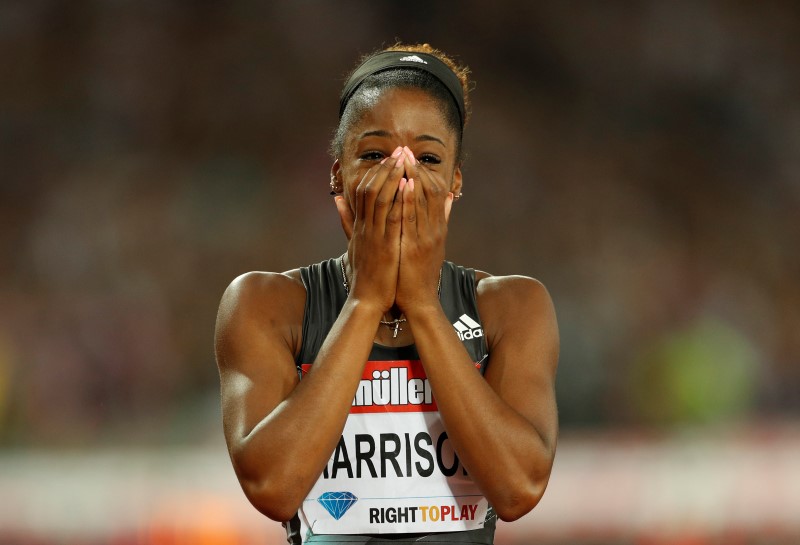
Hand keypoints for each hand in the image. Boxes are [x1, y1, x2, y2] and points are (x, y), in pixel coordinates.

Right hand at [335, 146, 406, 311]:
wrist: (366, 300)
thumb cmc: (363, 275)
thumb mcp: (352, 244)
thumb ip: (347, 221)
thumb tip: (337, 199)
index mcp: (360, 227)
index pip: (364, 191)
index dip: (376, 173)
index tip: (388, 159)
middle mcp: (366, 227)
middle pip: (371, 189)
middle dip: (385, 168)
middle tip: (398, 151)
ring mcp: (375, 236)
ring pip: (381, 199)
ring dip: (392, 178)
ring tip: (403, 160)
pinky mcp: (386, 246)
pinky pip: (393, 218)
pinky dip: (399, 200)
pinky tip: (408, 185)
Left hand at [395, 147, 454, 312]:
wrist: (420, 300)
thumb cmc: (421, 272)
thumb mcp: (434, 243)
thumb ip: (441, 219)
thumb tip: (448, 197)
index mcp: (437, 227)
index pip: (434, 191)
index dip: (423, 172)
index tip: (410, 156)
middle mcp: (434, 229)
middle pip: (429, 191)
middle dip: (416, 169)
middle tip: (405, 149)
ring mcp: (426, 237)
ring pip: (422, 201)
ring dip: (412, 178)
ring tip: (402, 159)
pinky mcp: (416, 246)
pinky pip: (412, 219)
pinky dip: (408, 200)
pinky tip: (402, 185)